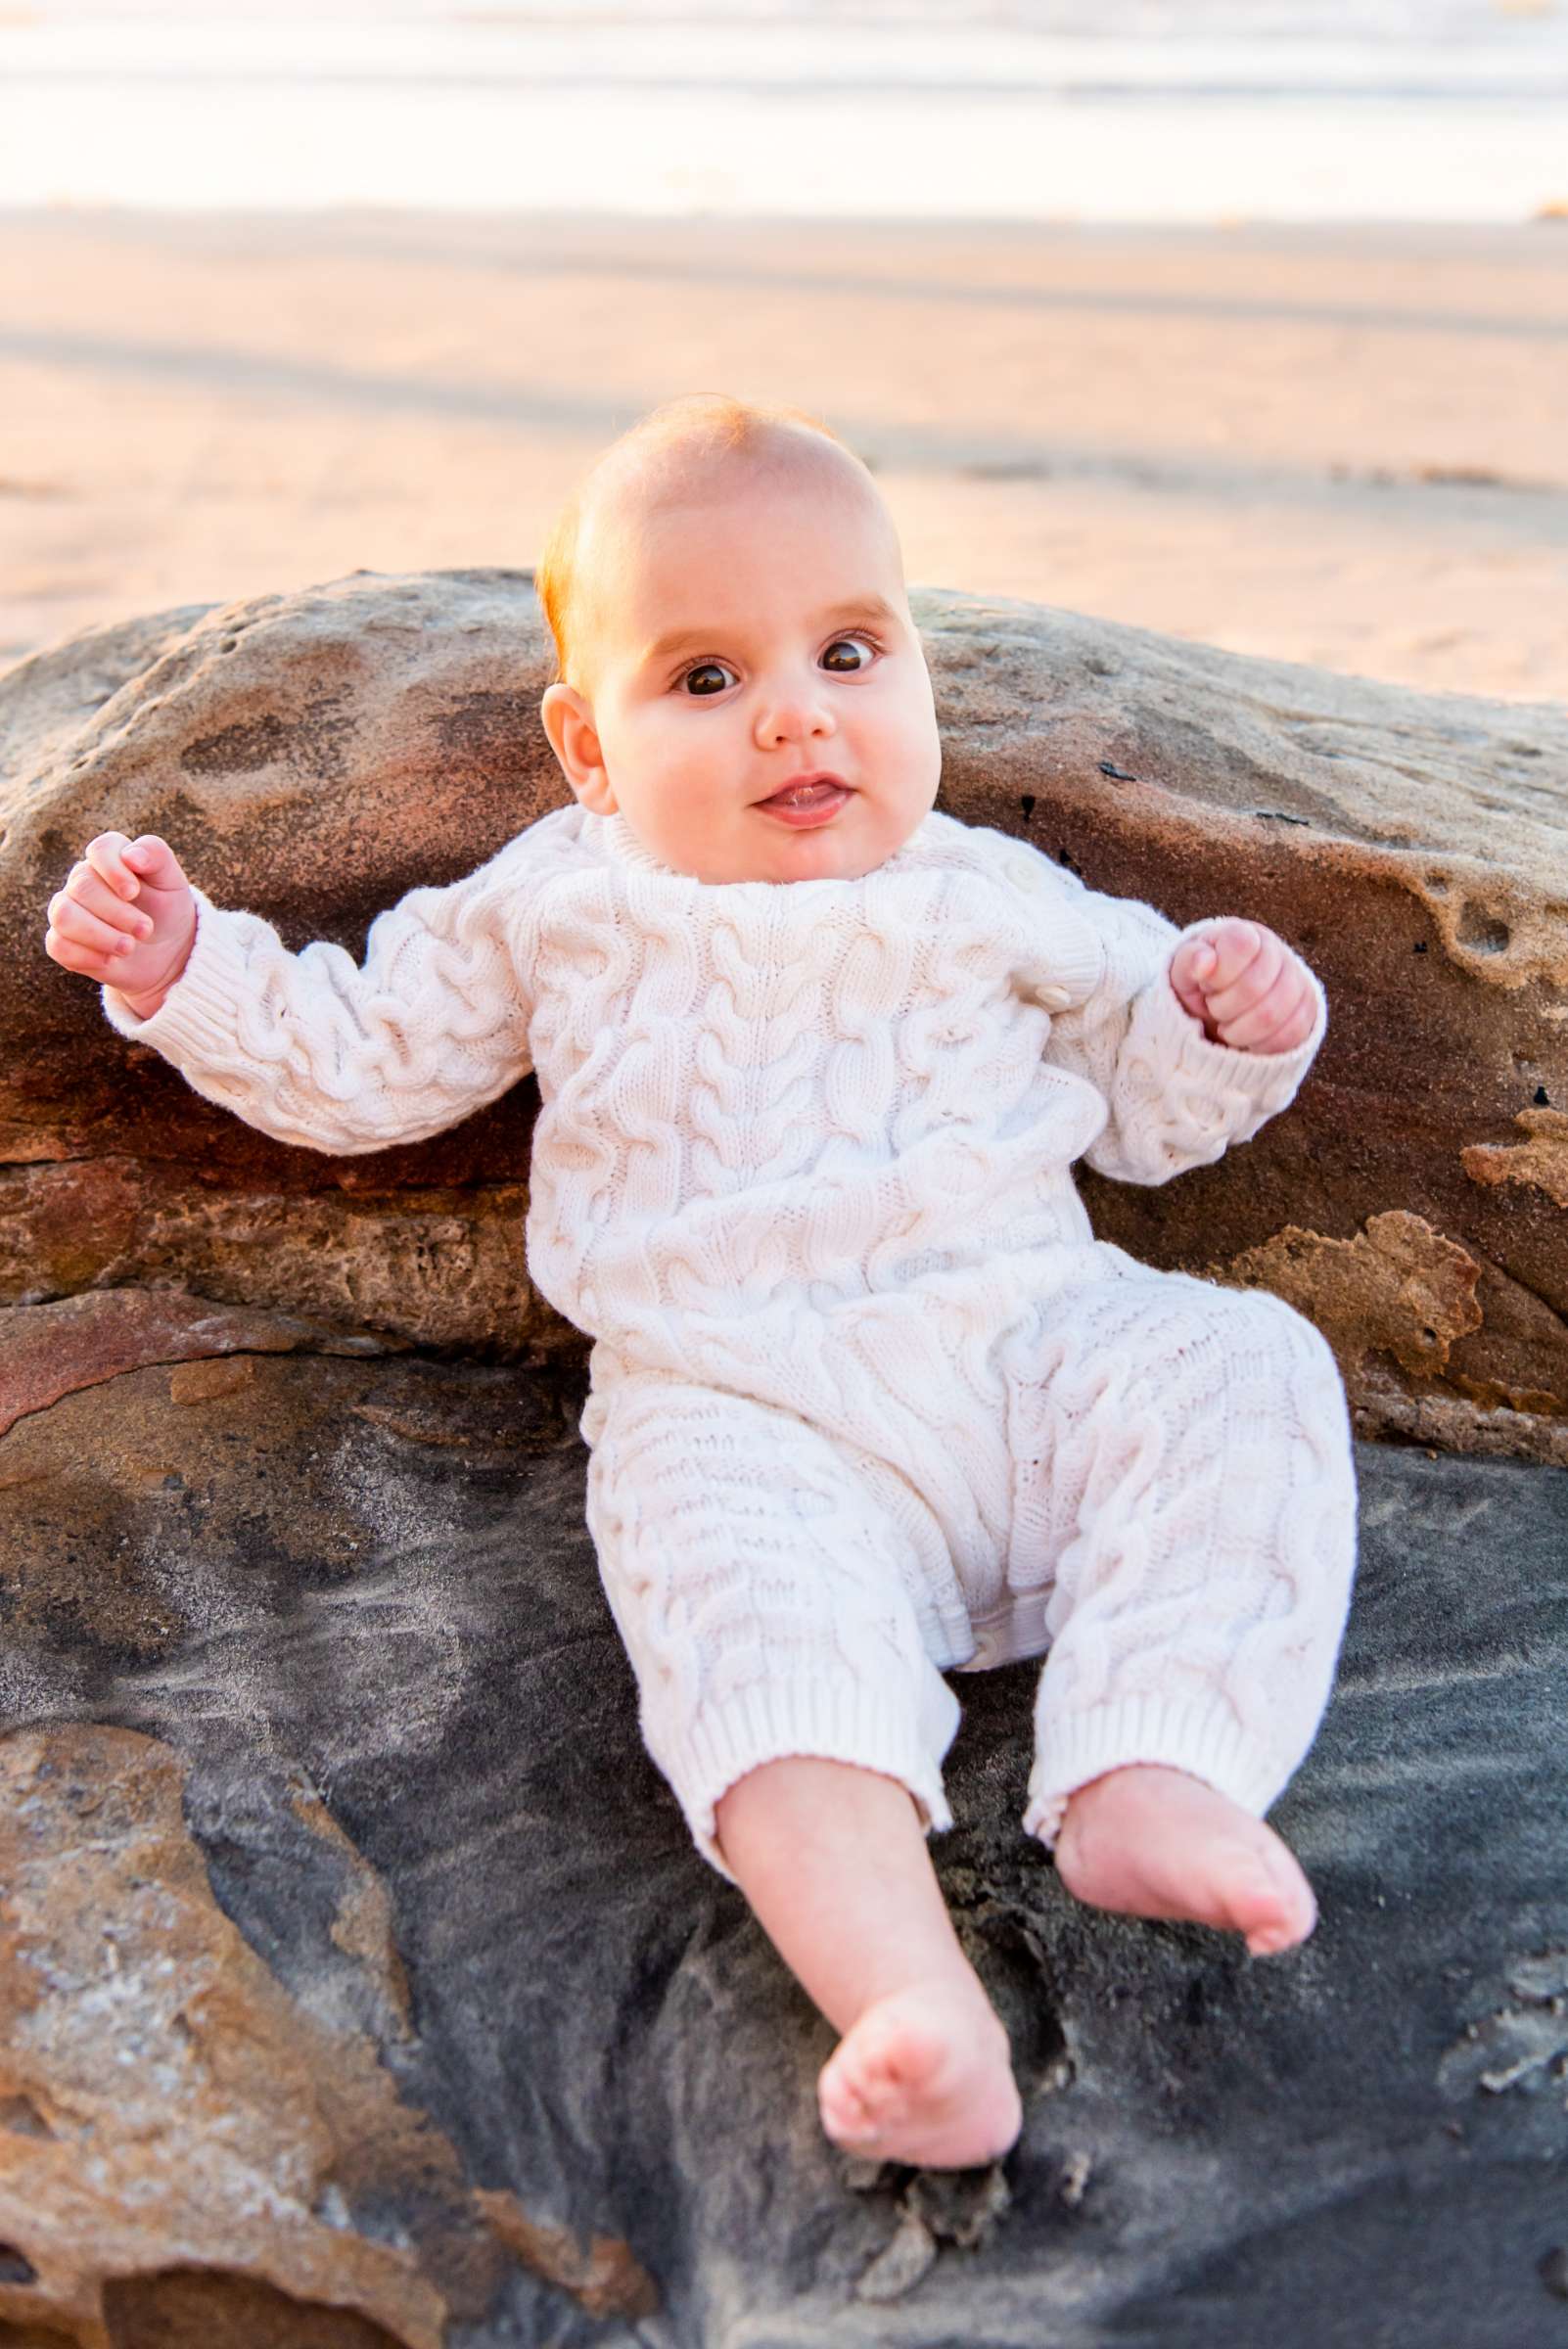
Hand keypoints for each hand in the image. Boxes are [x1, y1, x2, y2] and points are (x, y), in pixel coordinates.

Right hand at [45, 832, 197, 1016]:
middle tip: (146, 930)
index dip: (114, 870)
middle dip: (118, 912)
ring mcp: (69, 909)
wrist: (166, 953)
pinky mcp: (62, 941)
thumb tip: (130, 855)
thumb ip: (156, 855)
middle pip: (83, 887)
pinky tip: (110, 960)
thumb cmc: (168, 910)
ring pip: (64, 916)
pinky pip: (58, 946)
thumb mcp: (172, 881)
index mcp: (110, 858)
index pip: (100, 850)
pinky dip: (86, 956)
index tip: (134, 893)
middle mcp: (83, 879)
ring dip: (100, 935)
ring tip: (128, 947)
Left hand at [1168, 919, 1315, 1053]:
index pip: (1240, 944)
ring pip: (1271, 1015)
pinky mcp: (1308, 1010)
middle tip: (1214, 1009)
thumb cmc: (1202, 985)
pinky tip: (1248, 1039)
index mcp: (1244, 935)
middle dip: (1223, 1007)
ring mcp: (1297, 981)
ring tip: (1228, 1025)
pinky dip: (1261, 1045)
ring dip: (1239, 1031)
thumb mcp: (1184, 971)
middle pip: (1253, 987)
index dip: (1219, 973)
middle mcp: (1276, 952)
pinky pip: (1291, 1035)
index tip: (1207, 984)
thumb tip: (1205, 962)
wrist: (1225, 1008)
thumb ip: (1189, 961)